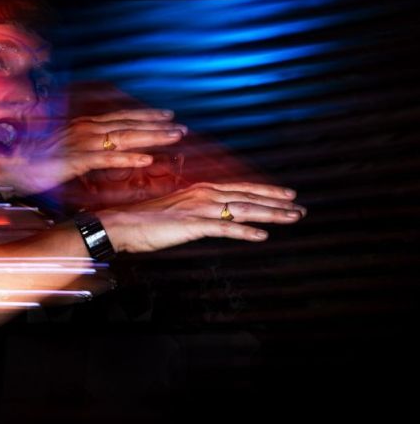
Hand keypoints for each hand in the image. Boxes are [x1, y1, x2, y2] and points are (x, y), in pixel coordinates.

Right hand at [0, 109, 187, 194]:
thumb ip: (82, 149)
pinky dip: (130, 158)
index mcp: (82, 126)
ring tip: (175, 137)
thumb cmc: (32, 162)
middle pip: (128, 123)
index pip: (120, 117)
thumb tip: (98, 151)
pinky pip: (108, 159)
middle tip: (180, 125)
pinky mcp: (76, 160)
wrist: (7, 168)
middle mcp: (84, 129)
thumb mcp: (62, 151)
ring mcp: (81, 143)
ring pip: (124, 137)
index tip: (166, 115)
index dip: (144, 116)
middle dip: (156, 123)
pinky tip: (148, 160)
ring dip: (152, 136)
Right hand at [97, 181, 306, 252]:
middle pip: (249, 197)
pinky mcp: (192, 225)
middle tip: (300, 208)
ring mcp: (200, 209)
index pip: (242, 188)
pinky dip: (245, 232)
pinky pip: (225, 229)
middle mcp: (204, 195)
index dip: (267, 191)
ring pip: (243, 210)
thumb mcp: (178, 211)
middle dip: (277, 202)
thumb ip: (199, 211)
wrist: (122, 223)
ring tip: (292, 218)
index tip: (287, 194)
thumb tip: (216, 217)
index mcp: (201, 190)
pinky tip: (262, 236)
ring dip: (271, 214)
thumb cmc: (146, 220)